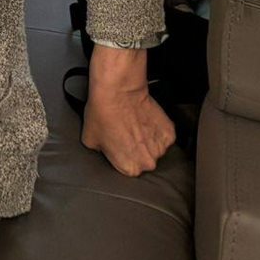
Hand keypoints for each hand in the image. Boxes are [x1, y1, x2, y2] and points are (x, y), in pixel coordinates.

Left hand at [81, 48, 176, 176]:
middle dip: (136, 151)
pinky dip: (156, 129)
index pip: (127, 168)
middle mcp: (148, 162)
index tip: (117, 146)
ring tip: (134, 126)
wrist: (118, 91)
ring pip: (154, 149)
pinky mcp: (170, 132)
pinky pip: (163, 136)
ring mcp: (161, 147)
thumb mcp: (89, 140)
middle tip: (126, 135)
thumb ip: (100, 153)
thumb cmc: (103, 114)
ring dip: (147, 141)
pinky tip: (144, 120)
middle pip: (143, 161)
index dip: (120, 156)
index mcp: (129, 168)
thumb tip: (103, 150)